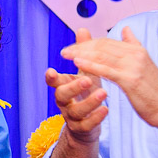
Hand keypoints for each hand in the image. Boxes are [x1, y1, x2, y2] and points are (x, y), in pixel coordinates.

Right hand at [46, 28, 106, 144]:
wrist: (87, 123)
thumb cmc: (86, 93)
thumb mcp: (84, 72)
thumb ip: (83, 53)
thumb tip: (82, 28)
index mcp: (63, 86)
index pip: (53, 81)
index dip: (51, 77)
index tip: (51, 70)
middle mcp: (64, 101)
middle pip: (62, 95)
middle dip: (73, 87)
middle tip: (87, 79)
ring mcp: (72, 116)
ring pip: (76, 110)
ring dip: (89, 101)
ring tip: (104, 92)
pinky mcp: (82, 128)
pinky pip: (86, 124)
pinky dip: (96, 118)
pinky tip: (106, 110)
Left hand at [60, 26, 157, 128]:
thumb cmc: (154, 90)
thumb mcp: (144, 63)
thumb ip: (133, 46)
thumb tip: (126, 29)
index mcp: (137, 50)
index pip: (107, 42)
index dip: (88, 43)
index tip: (73, 47)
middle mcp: (135, 54)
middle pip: (102, 46)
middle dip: (81, 47)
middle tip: (64, 52)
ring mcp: (133, 66)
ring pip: (102, 55)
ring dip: (81, 54)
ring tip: (66, 56)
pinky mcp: (130, 79)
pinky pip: (106, 70)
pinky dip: (90, 65)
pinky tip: (78, 64)